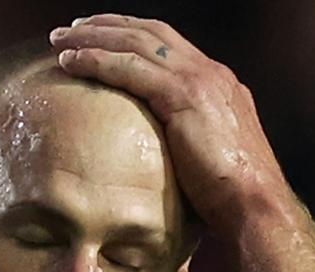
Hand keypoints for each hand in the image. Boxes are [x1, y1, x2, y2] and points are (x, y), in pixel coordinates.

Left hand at [49, 14, 298, 235]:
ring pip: (135, 42)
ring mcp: (200, 80)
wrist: (254, 204)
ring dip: (92, 37)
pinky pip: (130, 68)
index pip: (167, 43)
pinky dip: (97, 60)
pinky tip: (70, 61)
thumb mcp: (206, 156)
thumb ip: (186, 140)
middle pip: (148, 32)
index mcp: (218, 83)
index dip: (129, 33)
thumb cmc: (229, 197)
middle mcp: (211, 72)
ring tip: (60, 39)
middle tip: (70, 28)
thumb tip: (155, 155)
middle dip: (106, 25)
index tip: (98, 34)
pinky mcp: (184, 96)